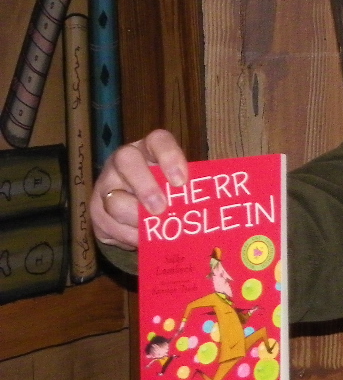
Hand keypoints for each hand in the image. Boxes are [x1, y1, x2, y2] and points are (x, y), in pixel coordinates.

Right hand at [90, 129, 189, 250]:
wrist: (136, 211)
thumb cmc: (166, 194)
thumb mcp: (176, 188)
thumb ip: (186, 191)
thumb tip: (211, 204)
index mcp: (150, 149)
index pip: (158, 140)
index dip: (170, 157)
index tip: (182, 182)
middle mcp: (124, 160)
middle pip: (126, 160)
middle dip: (145, 187)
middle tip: (161, 209)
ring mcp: (106, 183)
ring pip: (114, 200)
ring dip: (136, 219)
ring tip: (152, 230)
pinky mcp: (95, 209)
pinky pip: (107, 224)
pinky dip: (126, 235)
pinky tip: (139, 239)